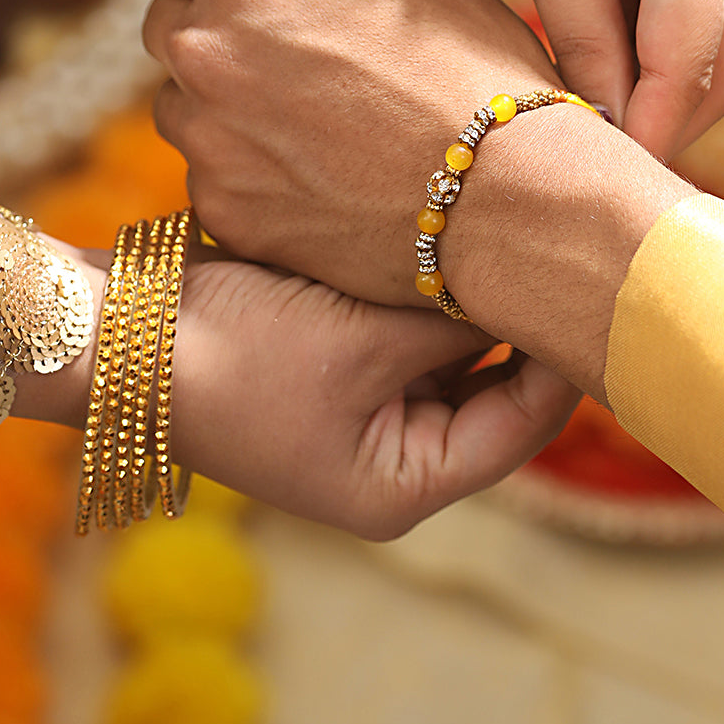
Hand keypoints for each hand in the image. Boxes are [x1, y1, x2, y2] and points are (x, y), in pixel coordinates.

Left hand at [144, 0, 693, 399]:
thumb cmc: (473, 65)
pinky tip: (321, 176)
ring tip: (316, 123)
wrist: (508, 195)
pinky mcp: (221, 208)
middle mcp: (204, 47)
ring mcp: (207, 135)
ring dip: (225, 106)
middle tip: (298, 60)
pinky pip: (213, 176)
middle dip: (216, 31)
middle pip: (167, 22)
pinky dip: (250, 173)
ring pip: (181, 105)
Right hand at [173, 255, 578, 537]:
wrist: (121, 334)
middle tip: (566, 256)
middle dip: (516, 327)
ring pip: (448, 355)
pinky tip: (449, 241)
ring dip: (468, 303)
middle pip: (489, 391)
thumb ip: (456, 323)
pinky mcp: (332, 364)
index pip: (519, 428)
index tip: (601, 297)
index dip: (565, 364)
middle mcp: (389, 457)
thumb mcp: (365, 343)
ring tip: (515, 239)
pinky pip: (402, 331)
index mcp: (402, 485)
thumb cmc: (240, 356)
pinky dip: (424, 295)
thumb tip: (535, 290)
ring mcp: (358, 411)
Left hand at [440, 0, 723, 159]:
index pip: (688, 61)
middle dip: (671, 120)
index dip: (648, 129)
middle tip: (602, 167)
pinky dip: (668, 42)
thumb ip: (579, 26)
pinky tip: (612, 65)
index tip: (601, 180)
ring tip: (600, 124)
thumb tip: (602, 114)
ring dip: (673, 85)